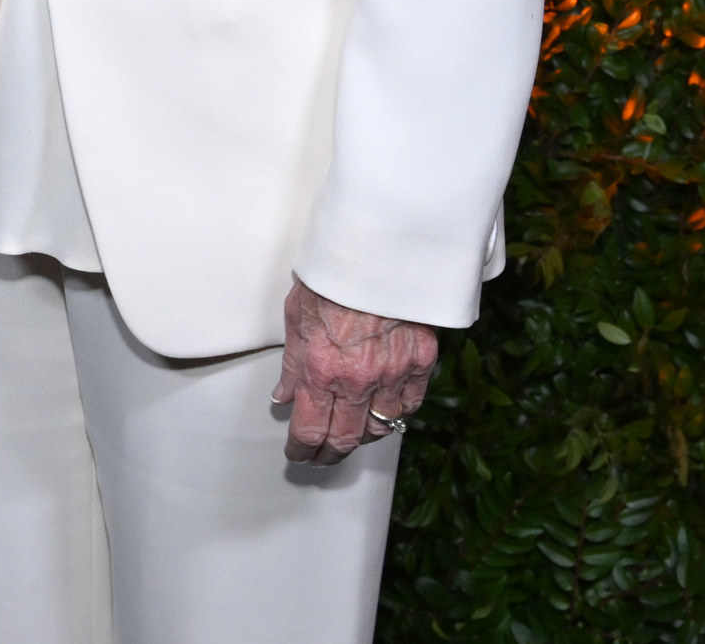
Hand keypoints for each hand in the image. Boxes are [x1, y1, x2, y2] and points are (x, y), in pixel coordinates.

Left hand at [272, 278, 435, 463]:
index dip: (301, 450)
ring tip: (351, 435)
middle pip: (345, 440)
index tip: (297, 454)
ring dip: (363, 436)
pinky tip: (384, 411)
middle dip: (328, 455)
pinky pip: (410, 403)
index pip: (309, 431)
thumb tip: (284, 395)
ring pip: (381, 427)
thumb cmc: (332, 274)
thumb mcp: (296, 315)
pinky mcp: (420, 360)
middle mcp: (358, 379)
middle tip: (320, 458)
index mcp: (321, 369)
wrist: (376, 247)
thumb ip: (291, 363)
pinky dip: (396, 413)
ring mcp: (393, 372)